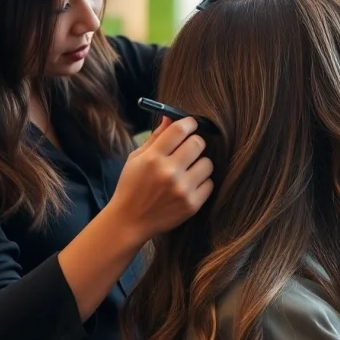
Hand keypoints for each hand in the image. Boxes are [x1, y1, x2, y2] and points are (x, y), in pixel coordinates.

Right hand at [109, 117, 214, 242]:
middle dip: (194, 143)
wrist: (130, 221)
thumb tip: (171, 118)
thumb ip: (156, 137)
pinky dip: (201, 183)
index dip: (189, 123)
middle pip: (198, 143)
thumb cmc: (132, 186)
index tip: (191, 124)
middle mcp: (168, 172)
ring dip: (199, 164)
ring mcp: (182, 189)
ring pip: (207, 163)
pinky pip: (209, 183)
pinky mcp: (191, 205)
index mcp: (153, 158)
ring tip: (187, 171)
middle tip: (188, 149)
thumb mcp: (136, 158)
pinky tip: (188, 186)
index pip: (180, 129)